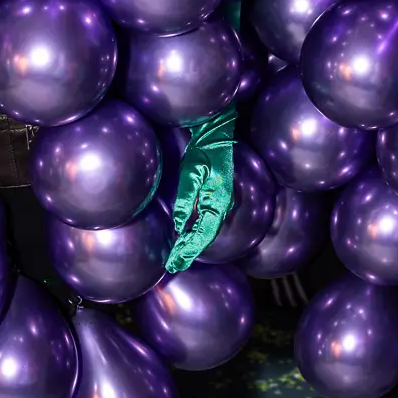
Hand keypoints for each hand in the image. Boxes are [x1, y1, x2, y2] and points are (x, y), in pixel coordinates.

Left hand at [168, 108, 236, 270]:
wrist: (218, 131)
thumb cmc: (205, 148)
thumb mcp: (192, 170)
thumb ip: (187, 198)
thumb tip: (179, 225)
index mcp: (218, 200)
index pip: (203, 233)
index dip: (189, 250)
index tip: (175, 262)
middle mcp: (223, 203)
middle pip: (206, 235)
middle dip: (190, 251)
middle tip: (174, 265)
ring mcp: (221, 200)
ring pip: (207, 229)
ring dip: (193, 243)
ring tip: (179, 255)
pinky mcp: (216, 195)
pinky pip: (208, 219)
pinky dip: (197, 230)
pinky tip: (188, 234)